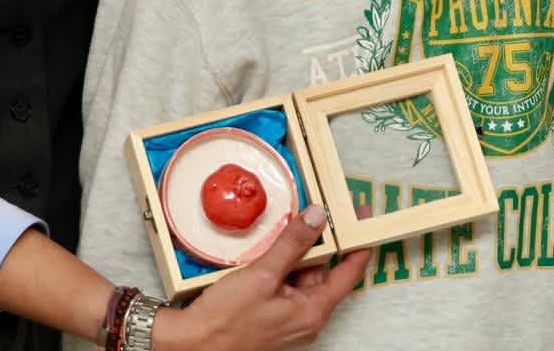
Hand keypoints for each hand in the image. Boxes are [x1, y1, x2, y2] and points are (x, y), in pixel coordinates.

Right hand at [152, 204, 370, 350]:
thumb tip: (317, 218)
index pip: (349, 272)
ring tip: (274, 238)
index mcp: (313, 312)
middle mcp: (305, 318)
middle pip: (322, 270)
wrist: (191, 345)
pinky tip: (263, 255)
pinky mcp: (272, 316)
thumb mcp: (262, 274)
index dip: (358, 243)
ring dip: (291, 254)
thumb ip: (293, 244)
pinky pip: (284, 285)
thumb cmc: (224, 322)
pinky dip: (278, 267)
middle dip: (313, 243)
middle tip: (305, 216)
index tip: (362, 219)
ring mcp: (288, 318)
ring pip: (301, 276)